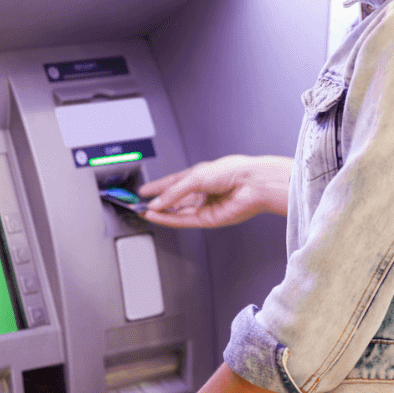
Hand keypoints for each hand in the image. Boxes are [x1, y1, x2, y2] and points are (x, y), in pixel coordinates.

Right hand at [137, 155, 292, 227]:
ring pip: (178, 212)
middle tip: (140, 205)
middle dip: (158, 203)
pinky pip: (185, 221)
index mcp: (201, 175)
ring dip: (161, 213)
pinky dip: (169, 219)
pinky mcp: (209, 219)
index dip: (158, 187)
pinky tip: (157, 216)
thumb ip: (174, 191)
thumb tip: (158, 202)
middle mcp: (203, 191)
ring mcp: (206, 206)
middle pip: (175, 200)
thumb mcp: (196, 176)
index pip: (175, 183)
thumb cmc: (233, 171)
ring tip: (145, 212)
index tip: (144, 191)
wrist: (253, 183)